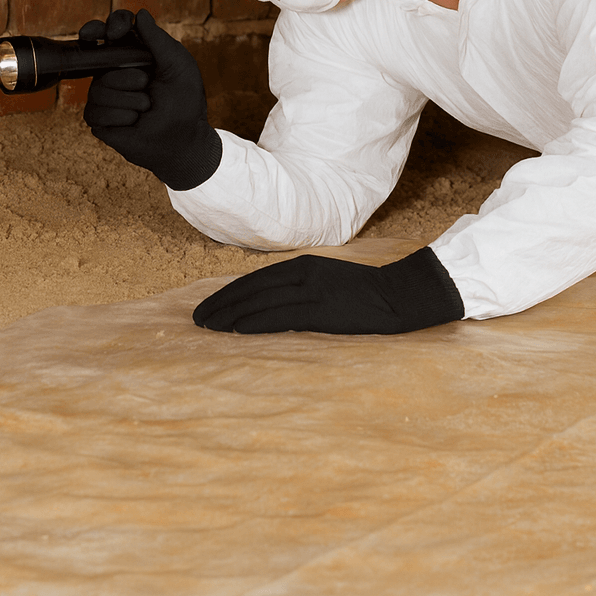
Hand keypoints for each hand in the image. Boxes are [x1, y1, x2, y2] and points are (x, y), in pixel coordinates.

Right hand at [81, 9, 221, 190]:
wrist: (182, 140)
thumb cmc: (185, 101)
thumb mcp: (179, 66)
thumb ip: (159, 40)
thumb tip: (140, 15)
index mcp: (132, 53)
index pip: (109, 30)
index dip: (103, 27)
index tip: (112, 34)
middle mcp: (114, 70)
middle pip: (100, 61)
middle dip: (127, 77)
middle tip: (145, 85)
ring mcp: (104, 94)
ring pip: (98, 89)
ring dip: (129, 101)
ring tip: (145, 108)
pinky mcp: (98, 117)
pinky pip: (95, 111)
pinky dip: (121, 117)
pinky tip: (134, 122)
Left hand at [193, 248, 463, 334]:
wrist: (399, 295)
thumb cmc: (363, 291)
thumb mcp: (327, 280)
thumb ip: (300, 287)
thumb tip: (270, 303)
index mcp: (302, 265)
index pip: (254, 280)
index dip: (228, 293)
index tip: (207, 306)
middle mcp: (302, 274)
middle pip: (251, 289)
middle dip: (220, 304)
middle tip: (196, 319)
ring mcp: (311, 291)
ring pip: (260, 302)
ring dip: (230, 315)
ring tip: (208, 327)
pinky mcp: (321, 310)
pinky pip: (280, 316)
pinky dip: (255, 321)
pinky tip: (237, 330)